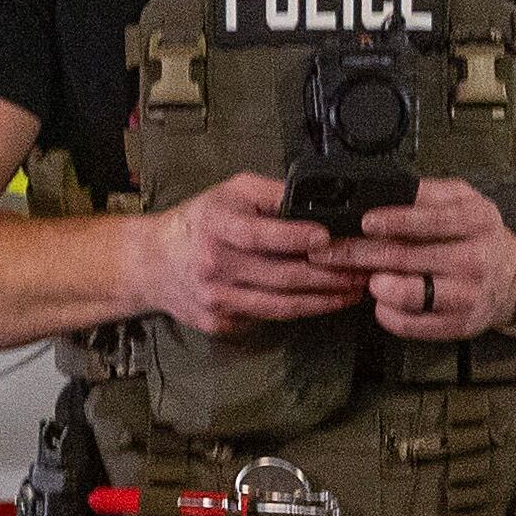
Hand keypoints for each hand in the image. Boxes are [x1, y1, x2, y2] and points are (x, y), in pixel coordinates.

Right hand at [119, 172, 361, 336]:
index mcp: (217, 227)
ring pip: (282, 305)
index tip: (328, 238)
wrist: (152, 264)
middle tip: (364, 270)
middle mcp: (215, 266)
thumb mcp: (231, 192)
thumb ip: (271, 192)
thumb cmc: (200, 222)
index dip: (296, 238)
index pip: (260, 235)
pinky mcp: (222, 322)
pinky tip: (326, 301)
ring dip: (325, 300)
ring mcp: (217, 299)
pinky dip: (302, 311)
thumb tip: (317, 196)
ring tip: (356, 291)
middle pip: (282, 276)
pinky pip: (269, 317)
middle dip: (330, 276)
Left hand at [347, 177, 515, 344]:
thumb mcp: (466, 200)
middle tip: (328, 252)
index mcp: (475, 221)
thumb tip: (383, 191)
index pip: (430, 220)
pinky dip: (388, 314)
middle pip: (407, 257)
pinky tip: (381, 301)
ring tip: (366, 278)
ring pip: (409, 294)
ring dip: (377, 285)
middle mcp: (473, 259)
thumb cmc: (480, 236)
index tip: (364, 222)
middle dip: (360, 254)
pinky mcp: (458, 324)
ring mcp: (466, 295)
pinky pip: (413, 324)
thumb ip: (429, 193)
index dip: (393, 220)